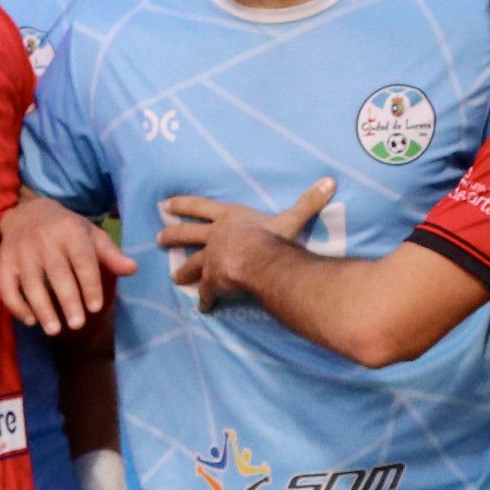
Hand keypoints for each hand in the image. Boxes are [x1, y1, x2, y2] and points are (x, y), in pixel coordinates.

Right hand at [0, 193, 136, 334]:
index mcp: (70, 231)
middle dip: (68, 301)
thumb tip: (133, 269)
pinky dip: (17, 306)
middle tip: (77, 324)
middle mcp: (44, 240)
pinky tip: (30, 321)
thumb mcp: (90, 234)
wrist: (26, 211)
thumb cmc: (65, 228)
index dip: (90, 285)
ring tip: (54, 330)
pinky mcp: (4, 262)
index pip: (82, 261)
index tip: (95, 307)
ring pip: (31, 284)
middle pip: (57, 274)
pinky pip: (7, 287)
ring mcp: (21, 252)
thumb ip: (110, 254)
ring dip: (42, 309)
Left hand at [160, 178, 333, 313]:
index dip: (183, 204)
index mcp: (229, 217)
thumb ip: (308, 202)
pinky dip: (205, 300)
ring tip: (173, 277)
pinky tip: (203, 308)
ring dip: (182, 270)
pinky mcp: (212, 281)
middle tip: (158, 239)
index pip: (201, 207)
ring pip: (192, 264)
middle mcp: (215, 236)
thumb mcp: (291, 217)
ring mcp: (211, 259)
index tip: (166, 204)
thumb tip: (330, 182)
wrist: (259, 260)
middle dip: (172, 236)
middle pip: (187, 234)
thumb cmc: (273, 237)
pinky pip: (207, 292)